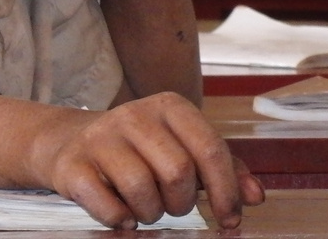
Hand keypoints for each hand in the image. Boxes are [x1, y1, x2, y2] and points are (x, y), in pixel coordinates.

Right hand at [33, 93, 265, 228]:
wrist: (70, 143)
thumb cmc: (140, 150)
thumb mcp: (182, 147)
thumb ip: (223, 168)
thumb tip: (257, 196)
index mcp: (170, 106)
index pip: (210, 149)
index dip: (226, 191)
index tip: (230, 220)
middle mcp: (135, 115)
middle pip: (178, 172)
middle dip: (182, 203)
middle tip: (173, 206)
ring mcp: (101, 137)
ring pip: (142, 189)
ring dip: (151, 213)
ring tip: (146, 208)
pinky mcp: (73, 165)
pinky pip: (108, 207)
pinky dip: (120, 220)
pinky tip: (122, 215)